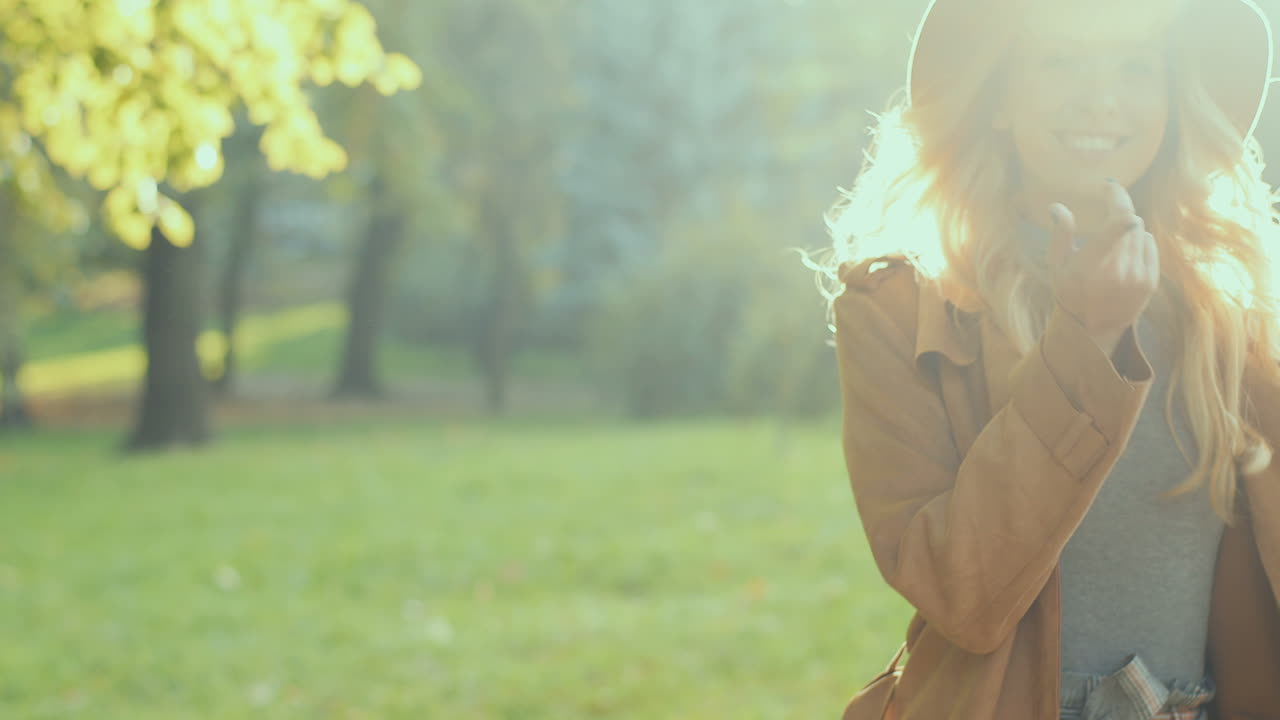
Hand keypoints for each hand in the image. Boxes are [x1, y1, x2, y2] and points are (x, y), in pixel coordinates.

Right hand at [1047, 180, 1158, 355]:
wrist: (1094, 327)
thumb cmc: (1070, 292)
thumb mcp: (1057, 266)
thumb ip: (1060, 234)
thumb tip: (1057, 206)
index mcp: (1094, 264)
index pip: (1120, 222)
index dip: (1118, 198)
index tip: (1109, 186)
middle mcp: (1120, 269)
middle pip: (1131, 221)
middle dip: (1119, 209)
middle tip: (1109, 202)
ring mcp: (1138, 275)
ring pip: (1140, 231)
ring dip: (1127, 227)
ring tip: (1111, 238)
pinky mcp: (1150, 279)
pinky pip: (1149, 244)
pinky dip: (1138, 241)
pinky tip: (1123, 252)